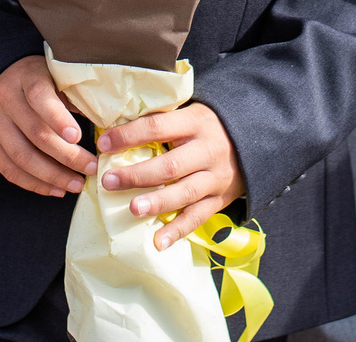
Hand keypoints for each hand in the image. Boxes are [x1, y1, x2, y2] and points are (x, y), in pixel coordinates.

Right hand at [0, 55, 95, 196]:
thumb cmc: (37, 79)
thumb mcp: (55, 76)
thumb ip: (74, 97)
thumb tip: (104, 125)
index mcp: (26, 76)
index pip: (39, 96)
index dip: (58, 118)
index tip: (78, 136)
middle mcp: (4, 98)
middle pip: (35, 132)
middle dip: (67, 156)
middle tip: (91, 168)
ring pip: (21, 156)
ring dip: (52, 176)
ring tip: (76, 184)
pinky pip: (8, 169)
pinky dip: (33, 183)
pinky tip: (55, 189)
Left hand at [98, 102, 245, 249]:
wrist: (252, 140)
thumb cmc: (207, 125)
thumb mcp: (189, 113)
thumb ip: (161, 121)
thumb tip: (114, 130)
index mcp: (195, 122)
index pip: (157, 127)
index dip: (129, 136)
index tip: (103, 144)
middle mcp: (207, 150)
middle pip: (171, 165)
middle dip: (138, 175)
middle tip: (109, 182)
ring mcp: (215, 178)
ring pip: (185, 193)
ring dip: (157, 203)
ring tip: (133, 209)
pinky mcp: (220, 199)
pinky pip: (198, 217)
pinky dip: (178, 231)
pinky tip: (158, 242)